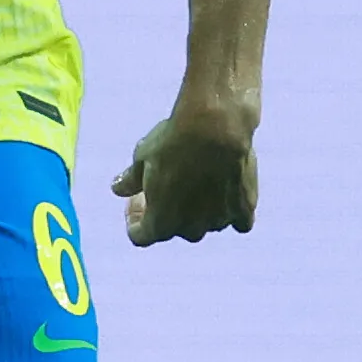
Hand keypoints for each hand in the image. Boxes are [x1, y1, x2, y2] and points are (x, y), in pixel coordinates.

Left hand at [114, 98, 258, 245]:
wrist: (216, 126)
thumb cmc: (174, 141)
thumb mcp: (142, 157)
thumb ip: (130, 180)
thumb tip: (118, 188)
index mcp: (160, 222)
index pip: (140, 236)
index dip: (134, 220)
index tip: (135, 201)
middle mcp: (190, 229)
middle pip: (174, 228)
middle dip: (167, 211)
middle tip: (165, 184)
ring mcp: (219, 221)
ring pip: (205, 223)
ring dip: (198, 209)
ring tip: (197, 179)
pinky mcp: (244, 209)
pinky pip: (238, 220)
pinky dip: (231, 211)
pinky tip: (227, 193)